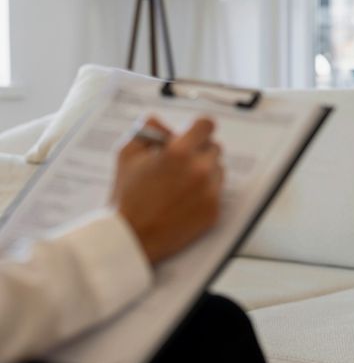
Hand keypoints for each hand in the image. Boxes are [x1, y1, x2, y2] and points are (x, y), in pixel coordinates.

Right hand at [112, 116, 223, 263]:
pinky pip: (217, 193)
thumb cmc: (126, 197)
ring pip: (218, 170)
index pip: (206, 126)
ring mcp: (209, 192)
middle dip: (199, 152)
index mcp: (179, 152)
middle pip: (214, 148)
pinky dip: (205, 194)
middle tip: (182, 162)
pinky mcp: (214, 211)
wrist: (130, 238)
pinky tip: (184, 200)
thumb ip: (147, 130)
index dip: (199, 129)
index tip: (195, 134)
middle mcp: (199, 170)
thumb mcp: (127, 154)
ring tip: (181, 184)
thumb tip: (164, 124)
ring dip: (205, 172)